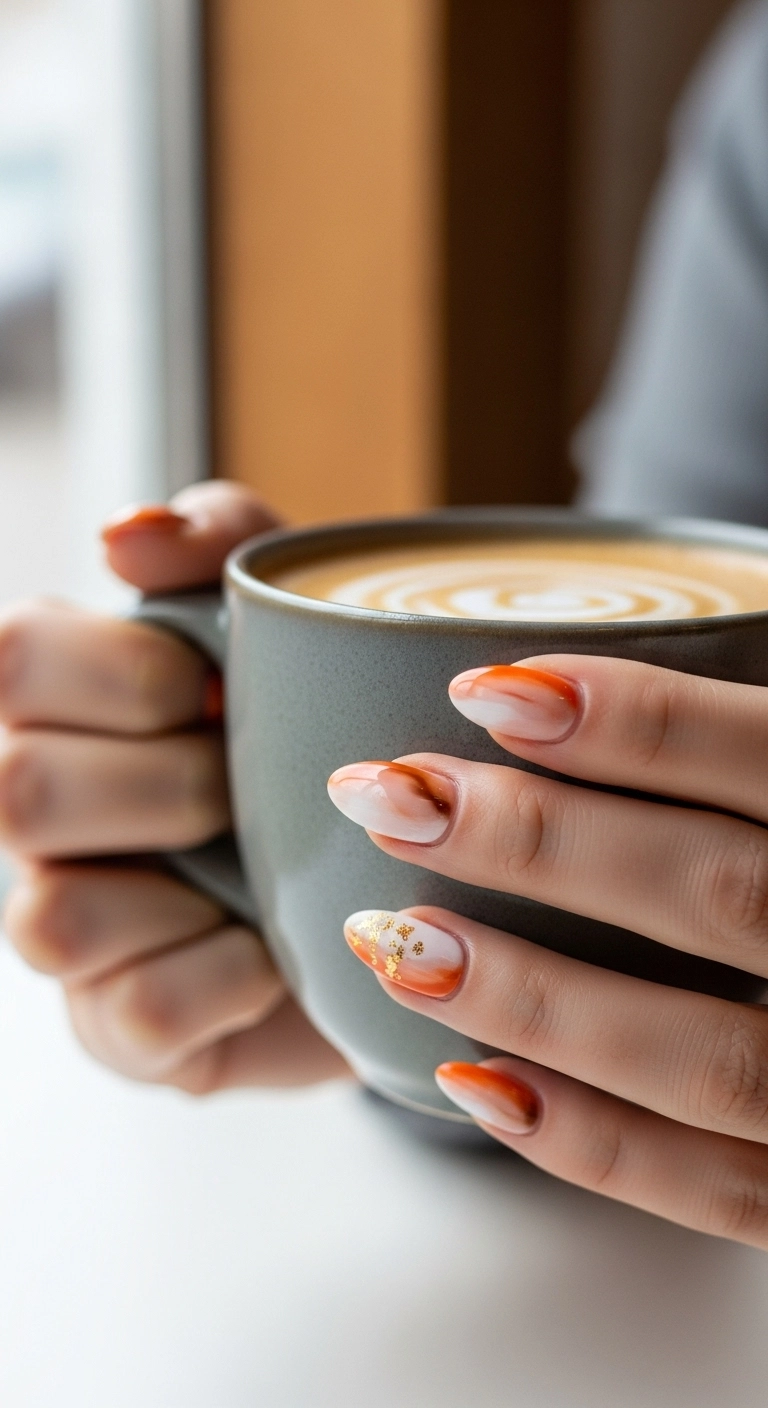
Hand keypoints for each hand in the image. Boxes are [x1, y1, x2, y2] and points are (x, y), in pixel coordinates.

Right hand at [2, 482, 348, 1090]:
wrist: (416, 869)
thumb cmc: (326, 729)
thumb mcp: (297, 614)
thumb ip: (218, 542)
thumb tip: (120, 538)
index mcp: (59, 702)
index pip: (8, 657)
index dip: (121, 671)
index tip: (213, 686)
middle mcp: (36, 817)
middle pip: (19, 793)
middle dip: (172, 784)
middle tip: (250, 783)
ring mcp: (69, 930)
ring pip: (49, 921)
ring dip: (190, 884)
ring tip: (261, 866)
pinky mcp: (122, 1031)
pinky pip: (136, 1012)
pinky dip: (229, 977)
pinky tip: (274, 946)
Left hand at [329, 656, 767, 1245]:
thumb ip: (754, 750)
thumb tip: (590, 668)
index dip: (639, 724)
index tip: (485, 690)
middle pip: (723, 896)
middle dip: (543, 845)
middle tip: (392, 796)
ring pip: (711, 1059)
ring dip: (537, 1000)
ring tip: (395, 942)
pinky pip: (722, 1195)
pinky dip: (595, 1148)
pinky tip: (474, 1085)